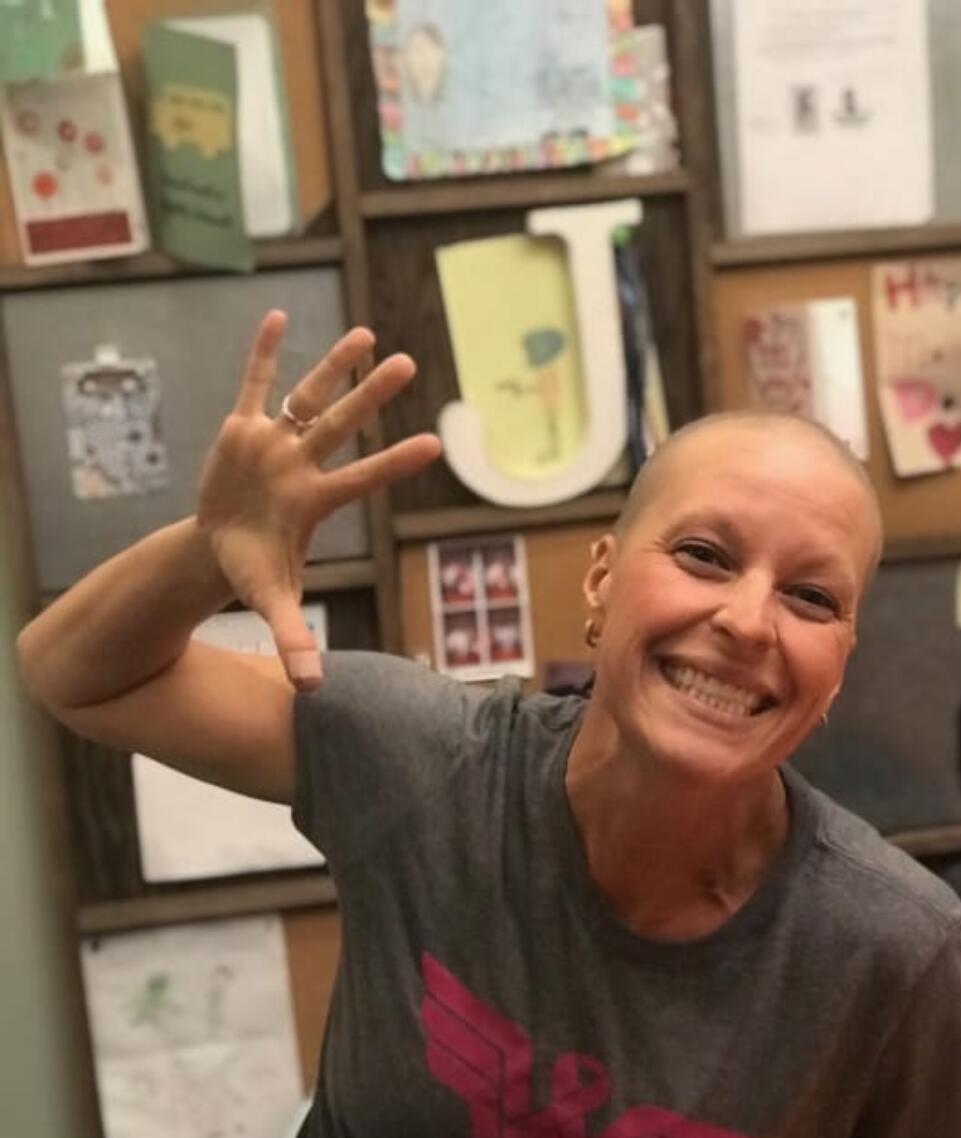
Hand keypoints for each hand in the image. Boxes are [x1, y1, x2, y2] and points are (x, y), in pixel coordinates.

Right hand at [196, 310, 439, 687]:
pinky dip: (262, 353)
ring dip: (333, 366)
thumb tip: (312, 691)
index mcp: (314, 501)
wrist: (217, 549)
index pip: (363, 479)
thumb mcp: (271, 603)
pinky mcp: (240, 429)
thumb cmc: (253, 572)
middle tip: (411, 363)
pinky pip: (253, 384)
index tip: (436, 444)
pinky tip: (276, 317)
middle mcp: (301, 465)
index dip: (395, 463)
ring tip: (367, 334)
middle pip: (341, 424)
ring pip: (306, 396)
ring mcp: (273, 444)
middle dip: (371, 395)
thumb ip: (293, 640)